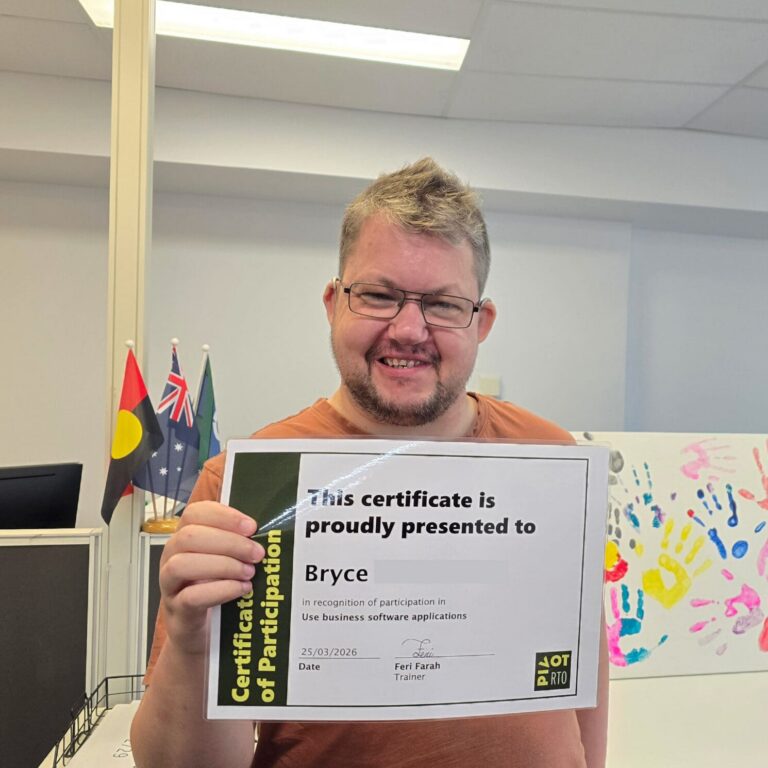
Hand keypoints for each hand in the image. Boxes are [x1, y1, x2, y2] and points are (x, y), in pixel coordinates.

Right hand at [158, 501, 263, 655]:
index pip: (195, 513)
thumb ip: (236, 543)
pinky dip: (220, 590)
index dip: (224, 516)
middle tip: (257, 553)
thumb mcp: (223, 559)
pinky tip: (241, 588)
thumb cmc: (213, 587)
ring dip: (223, 565)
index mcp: (184, 537)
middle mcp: (171, 556)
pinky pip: (191, 597)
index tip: (251, 526)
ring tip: (249, 572)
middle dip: (229, 542)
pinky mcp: (177, 610)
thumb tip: (265, 533)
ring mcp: (170, 584)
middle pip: (189, 536)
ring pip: (183, 564)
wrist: (199, 631)